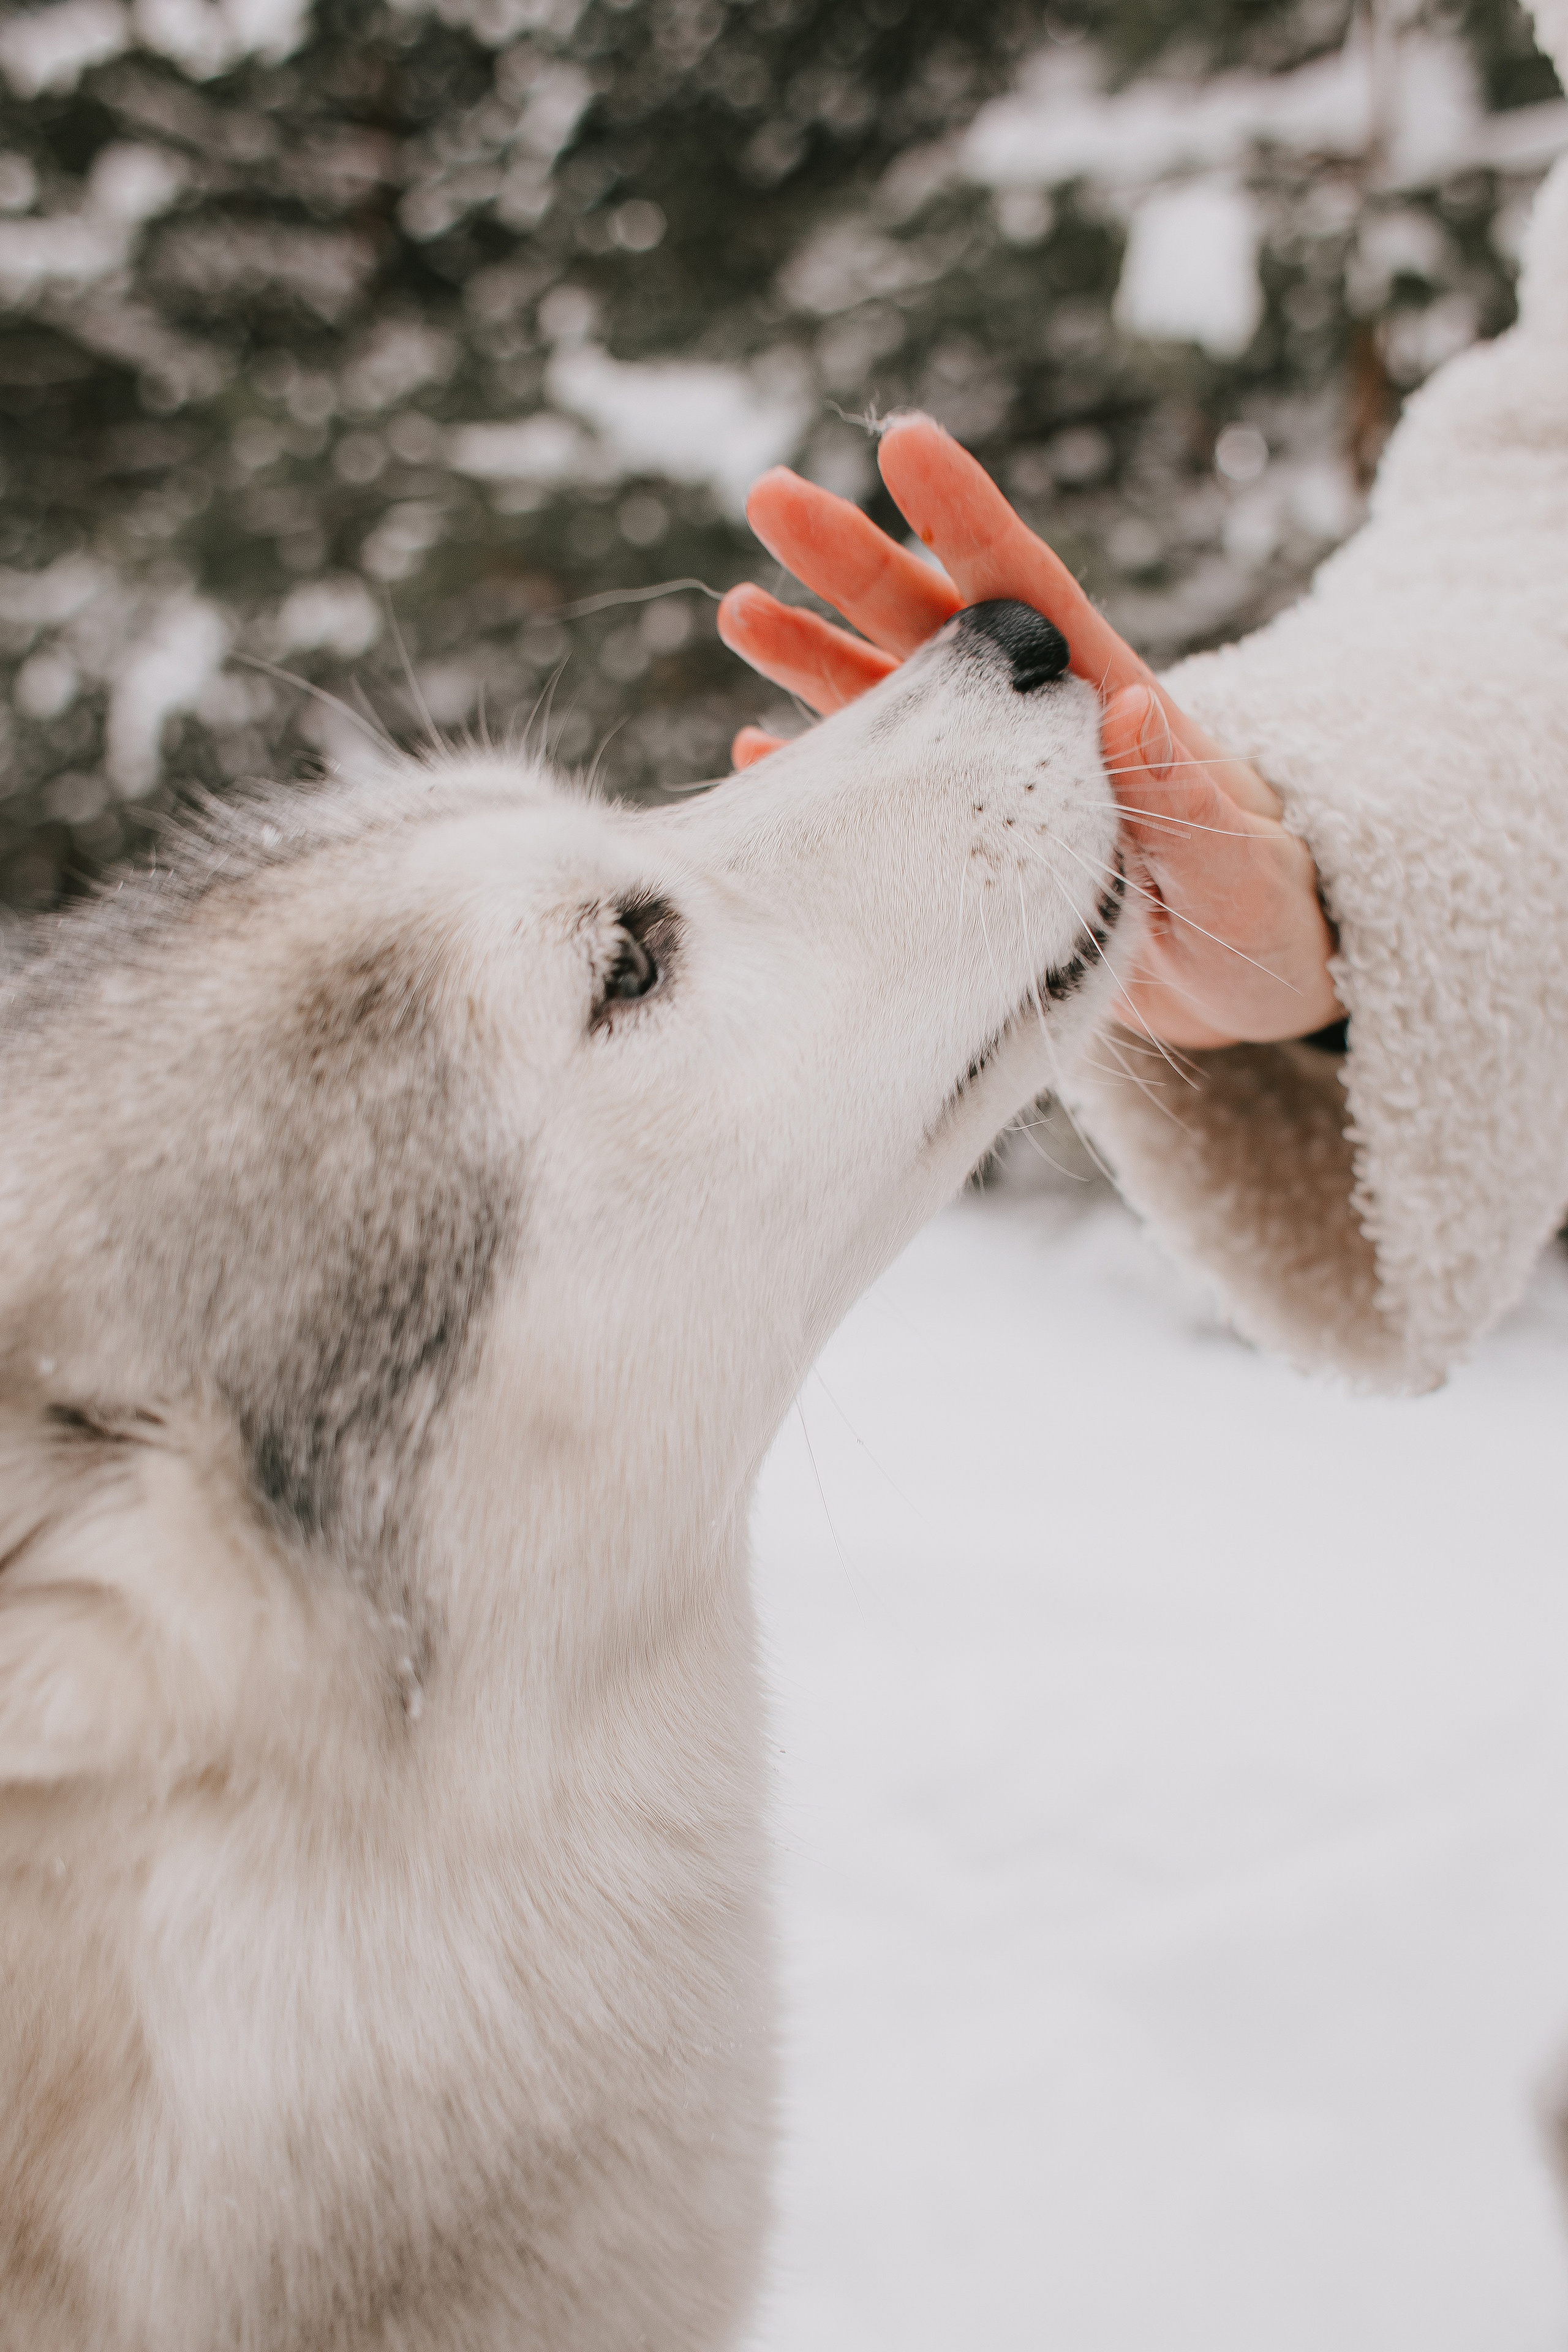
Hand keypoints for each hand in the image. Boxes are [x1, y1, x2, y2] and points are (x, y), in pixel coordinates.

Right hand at [717, 413, 1341, 1051]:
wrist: (1250, 985)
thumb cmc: (1267, 914)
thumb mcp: (1246, 865)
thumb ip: (1189, 795)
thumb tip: (1133, 709)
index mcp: (1108, 703)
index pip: (1028, 591)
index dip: (965, 516)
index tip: (904, 440)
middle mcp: (1039, 731)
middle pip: (932, 628)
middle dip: (851, 561)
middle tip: (768, 495)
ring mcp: (999, 793)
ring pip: (892, 705)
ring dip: (814, 660)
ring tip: (740, 609)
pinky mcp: (974, 858)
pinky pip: (886, 807)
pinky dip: (827, 784)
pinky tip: (761, 757)